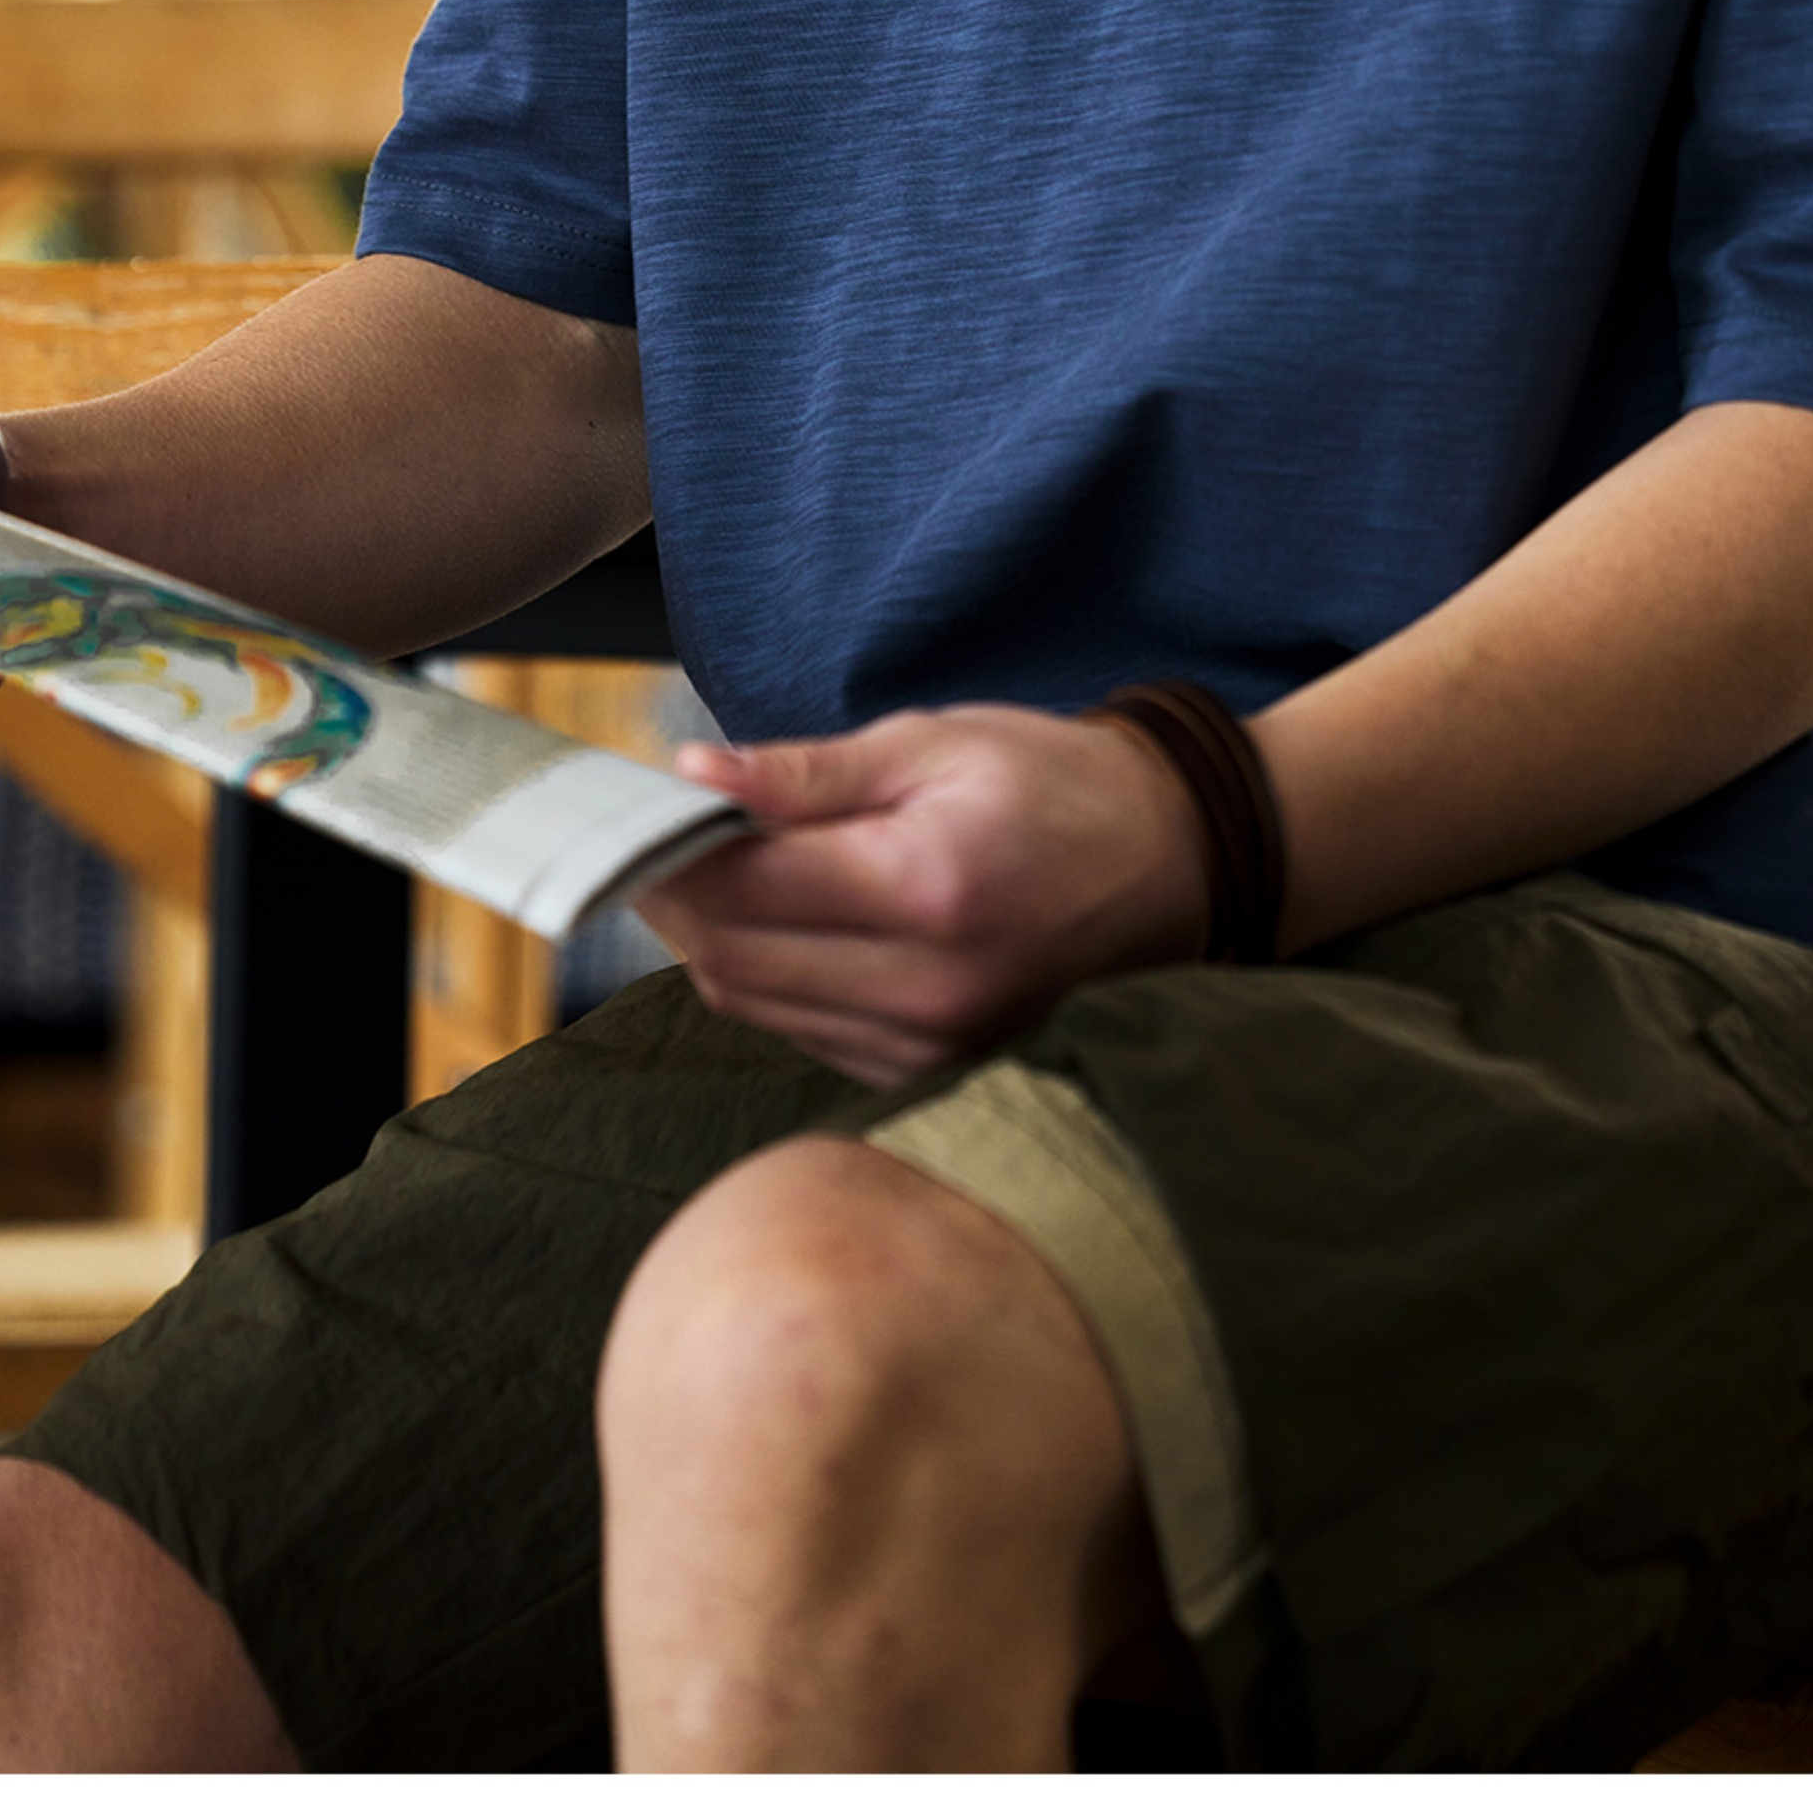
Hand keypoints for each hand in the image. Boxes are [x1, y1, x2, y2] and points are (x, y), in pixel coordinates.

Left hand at [635, 701, 1212, 1090]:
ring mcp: (930, 1044)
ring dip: (714, 942)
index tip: (637, 810)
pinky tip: (777, 922)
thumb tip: (693, 775)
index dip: (669, 851)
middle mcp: (926, 988)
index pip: (744, 889)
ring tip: (710, 872)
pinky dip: (770, 979)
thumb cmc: (1056, 785)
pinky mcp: (930, 1069)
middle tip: (655, 838)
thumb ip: (807, 774)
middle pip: (734, 960)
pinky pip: (806, 1032)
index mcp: (927, 888)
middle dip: (674, 899)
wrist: (1175, 864)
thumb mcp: (936, 744)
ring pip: (758, 1007)